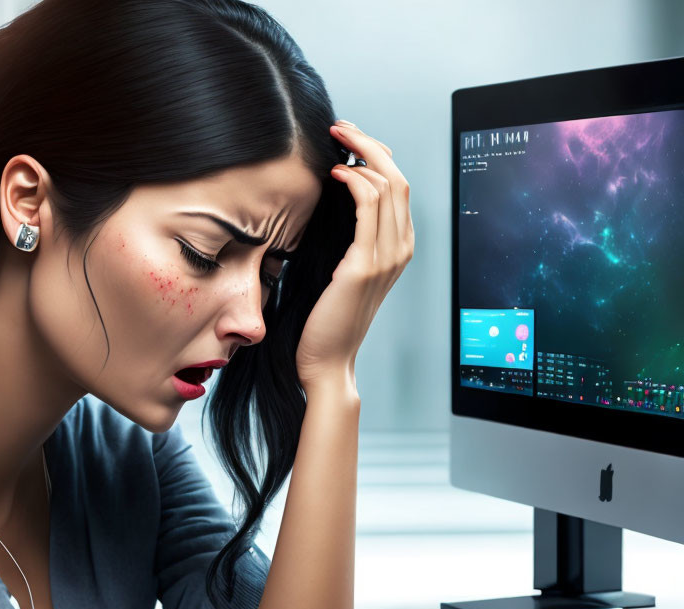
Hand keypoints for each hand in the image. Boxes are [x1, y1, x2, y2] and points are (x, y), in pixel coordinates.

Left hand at [295, 121, 414, 389]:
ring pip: (388, 183)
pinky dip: (354, 181)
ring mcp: (388, 256)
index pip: (398, 185)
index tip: (347, 138)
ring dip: (361, 153)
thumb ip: (348, 236)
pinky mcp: (365, 264)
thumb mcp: (341, 268)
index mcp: (398, 247)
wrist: (328, 361)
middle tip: (340, 126)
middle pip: (398, 176)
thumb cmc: (327, 318)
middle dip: (369, 143)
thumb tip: (332, 198)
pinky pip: (369, 206)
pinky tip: (334, 173)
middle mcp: (401, 248)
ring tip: (335, 140)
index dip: (376, 154)